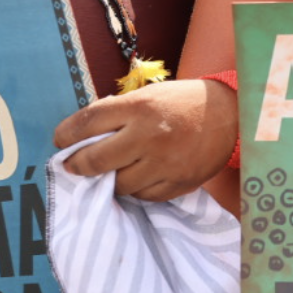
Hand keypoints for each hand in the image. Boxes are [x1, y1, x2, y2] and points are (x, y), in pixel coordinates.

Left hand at [54, 79, 235, 200]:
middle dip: (78, 165)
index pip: (87, 123)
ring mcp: (166, 163)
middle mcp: (150, 135)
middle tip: (74, 165)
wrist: (232, 115)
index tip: (61, 142)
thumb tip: (79, 138)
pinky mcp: (179, 183)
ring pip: (119, 185)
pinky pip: (144, 196)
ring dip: (112, 179)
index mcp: (140, 107)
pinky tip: (141, 176)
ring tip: (116, 169)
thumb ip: (116, 114)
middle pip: (95, 161)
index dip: (65, 135)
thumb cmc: (182, 103)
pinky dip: (138, 188)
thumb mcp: (148, 96)